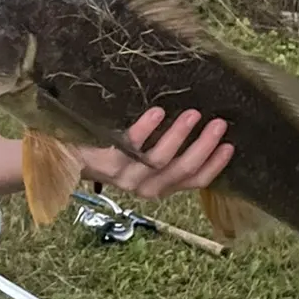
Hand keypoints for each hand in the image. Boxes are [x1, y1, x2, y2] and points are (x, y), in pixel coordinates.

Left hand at [80, 107, 232, 200]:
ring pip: (160, 160)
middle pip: (182, 170)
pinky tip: (158, 111)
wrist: (68, 158)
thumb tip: (199, 125)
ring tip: (193, 113)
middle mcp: (146, 187)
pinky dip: (147, 128)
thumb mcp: (143, 159)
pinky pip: (132, 145)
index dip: (214, 165)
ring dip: (180, 135)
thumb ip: (167, 152)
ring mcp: (127, 176)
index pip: (194, 182)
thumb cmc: (113, 152)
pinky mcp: (108, 162)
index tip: (230, 145)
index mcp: (159, 187)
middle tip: (219, 123)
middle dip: (204, 147)